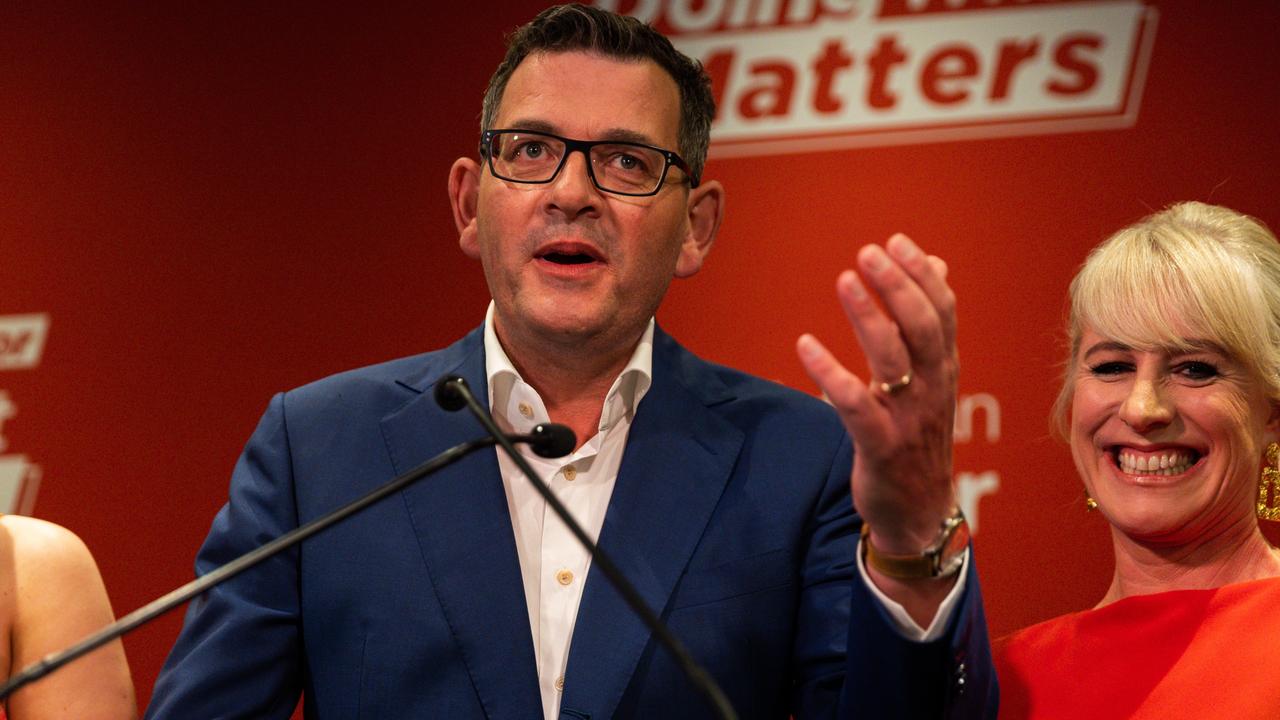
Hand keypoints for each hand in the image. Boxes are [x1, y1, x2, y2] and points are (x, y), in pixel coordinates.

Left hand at [796, 234, 957, 556]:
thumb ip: (932, 327)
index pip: (943, 312)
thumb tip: (938, 266)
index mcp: (945, 370)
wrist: (919, 514)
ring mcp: (907, 418)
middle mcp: (933, 389)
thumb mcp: (933, 381)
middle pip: (922, 327)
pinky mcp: (879, 446)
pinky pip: (854, 405)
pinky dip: (829, 373)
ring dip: (867, 316)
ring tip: (844, 280)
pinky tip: (804, 345)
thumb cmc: (918, 439)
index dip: (922, 275)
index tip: (896, 242)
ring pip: (892, 359)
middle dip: (897, 285)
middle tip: (868, 252)